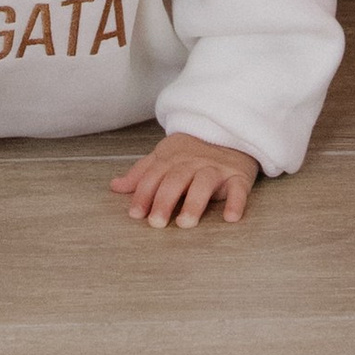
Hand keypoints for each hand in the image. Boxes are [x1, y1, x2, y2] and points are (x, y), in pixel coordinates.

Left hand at [110, 134, 258, 228]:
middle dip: (165, 200)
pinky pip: (239, 188)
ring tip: (185, 222)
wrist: (230, 132)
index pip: (154, 175)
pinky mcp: (238, 176)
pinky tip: (230, 218)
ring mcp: (216, 168)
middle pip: (177, 178)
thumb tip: (115, 186)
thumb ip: (141, 174)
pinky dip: (236, 202)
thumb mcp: (165, 158)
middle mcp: (193, 162)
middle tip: (156, 222)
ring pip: (205, 182)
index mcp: (172, 158)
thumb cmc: (192, 152)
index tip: (135, 214)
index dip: (144, 193)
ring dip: (194, 202)